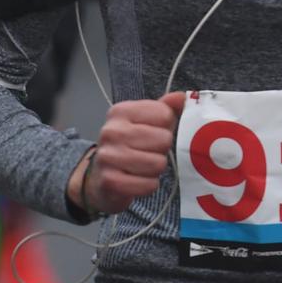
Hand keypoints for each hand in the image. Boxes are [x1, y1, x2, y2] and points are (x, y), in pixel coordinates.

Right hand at [72, 92, 184, 216]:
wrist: (100, 177)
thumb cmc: (128, 146)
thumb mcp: (144, 122)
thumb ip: (165, 108)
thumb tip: (181, 97)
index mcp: (121, 111)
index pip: (165, 115)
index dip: (166, 127)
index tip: (153, 133)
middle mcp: (112, 131)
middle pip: (164, 140)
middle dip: (161, 150)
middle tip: (148, 152)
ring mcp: (108, 156)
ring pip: (157, 163)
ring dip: (155, 169)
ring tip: (142, 167)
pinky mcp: (110, 181)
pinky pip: (148, 184)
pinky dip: (148, 185)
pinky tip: (137, 180)